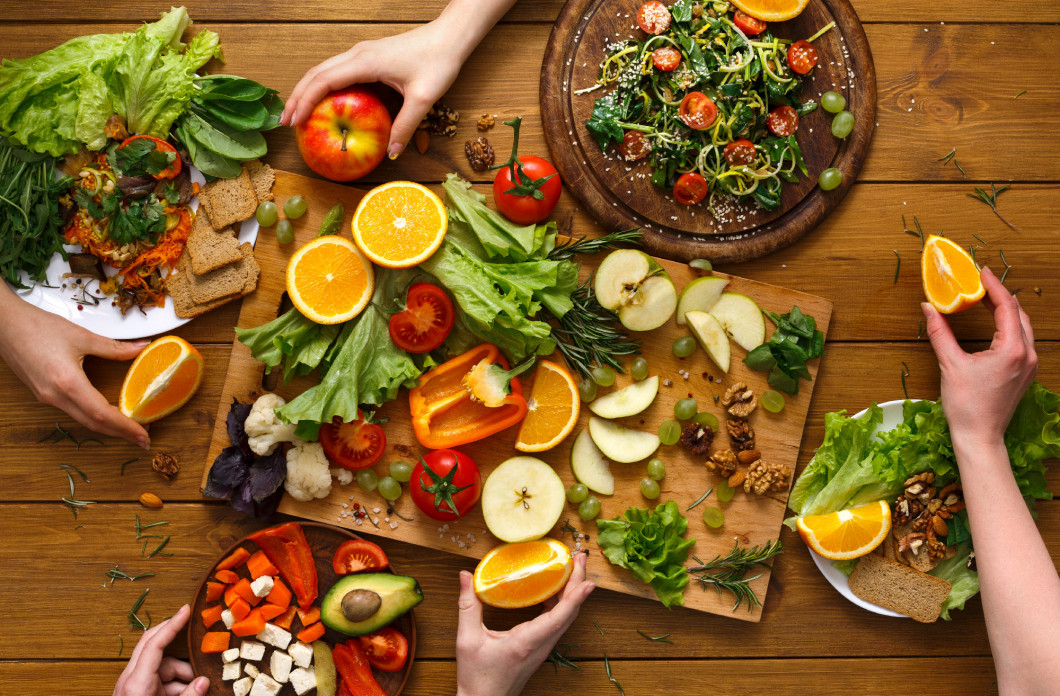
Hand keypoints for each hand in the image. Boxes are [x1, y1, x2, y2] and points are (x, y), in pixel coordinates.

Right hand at [0, 290, 149, 446]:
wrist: (4, 324)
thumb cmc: (37, 327)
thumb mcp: (82, 336)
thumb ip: (115, 347)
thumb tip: (142, 348)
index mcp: (67, 383)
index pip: (102, 414)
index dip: (125, 427)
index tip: (144, 435)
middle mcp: (55, 396)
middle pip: (93, 423)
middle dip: (120, 433)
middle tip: (143, 439)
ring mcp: (46, 397)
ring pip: (82, 419)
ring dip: (107, 426)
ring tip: (130, 428)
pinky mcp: (43, 393)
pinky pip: (72, 411)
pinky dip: (92, 416)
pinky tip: (106, 413)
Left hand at [113, 604, 207, 695]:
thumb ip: (188, 695)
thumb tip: (204, 681)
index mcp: (137, 682)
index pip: (154, 644)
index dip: (172, 624)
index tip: (185, 610)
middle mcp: (131, 679)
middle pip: (154, 646)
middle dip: (176, 640)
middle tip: (193, 632)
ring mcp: (132, 685)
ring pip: (161, 665)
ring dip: (181, 674)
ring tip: (196, 688)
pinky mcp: (136, 691)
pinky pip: (157, 677)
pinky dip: (174, 684)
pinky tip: (185, 694)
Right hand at [280, 21, 464, 158]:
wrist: (450, 37)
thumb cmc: (438, 62)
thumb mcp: (423, 99)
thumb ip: (405, 126)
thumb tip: (391, 153)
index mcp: (365, 62)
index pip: (323, 81)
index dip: (305, 101)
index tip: (293, 121)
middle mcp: (358, 54)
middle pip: (316, 73)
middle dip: (298, 96)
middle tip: (286, 122)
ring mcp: (362, 52)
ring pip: (324, 69)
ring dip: (308, 89)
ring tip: (297, 112)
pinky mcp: (368, 55)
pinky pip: (337, 70)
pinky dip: (323, 85)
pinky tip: (323, 102)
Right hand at [455, 551, 595, 695]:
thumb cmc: (477, 677)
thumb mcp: (467, 640)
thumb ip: (467, 605)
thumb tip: (465, 575)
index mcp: (527, 642)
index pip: (559, 617)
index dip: (576, 597)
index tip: (589, 580)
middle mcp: (541, 645)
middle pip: (569, 612)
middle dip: (578, 582)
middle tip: (580, 557)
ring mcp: (543, 648)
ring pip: (566, 617)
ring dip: (573, 591)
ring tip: (574, 567)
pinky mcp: (540, 648)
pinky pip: (558, 622)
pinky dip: (562, 603)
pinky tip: (555, 589)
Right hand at [922, 266, 1037, 445]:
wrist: (980, 437)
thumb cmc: (966, 406)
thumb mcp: (949, 364)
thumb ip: (939, 332)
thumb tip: (928, 308)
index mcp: (1013, 350)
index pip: (1006, 306)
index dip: (993, 286)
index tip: (980, 271)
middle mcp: (1028, 354)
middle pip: (1018, 313)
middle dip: (1000, 295)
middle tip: (980, 283)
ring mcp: (1030, 365)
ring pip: (1023, 326)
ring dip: (1005, 311)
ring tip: (985, 300)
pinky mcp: (1026, 373)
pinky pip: (1022, 340)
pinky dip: (1009, 327)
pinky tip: (994, 325)